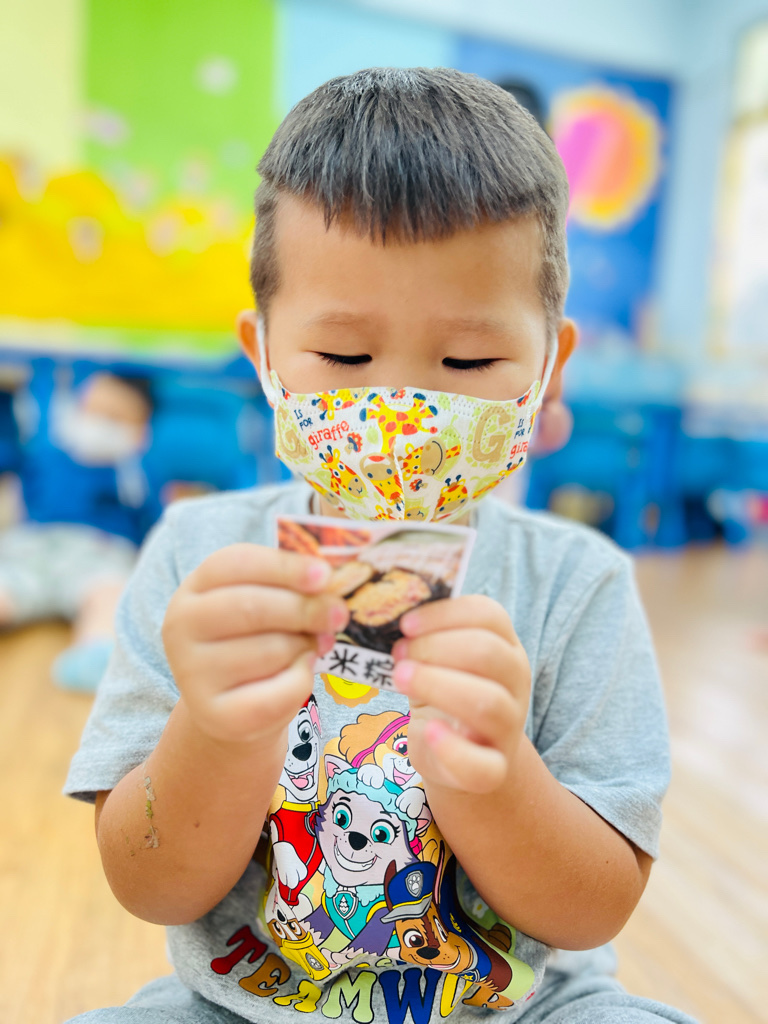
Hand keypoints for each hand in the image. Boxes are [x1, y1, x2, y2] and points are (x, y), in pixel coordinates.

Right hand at [162, 544, 348, 744]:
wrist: (233, 704)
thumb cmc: (256, 639)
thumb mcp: (267, 604)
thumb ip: (292, 590)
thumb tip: (329, 593)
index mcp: (194, 588)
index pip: (237, 563)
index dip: (284, 566)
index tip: (324, 575)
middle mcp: (180, 626)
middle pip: (252, 606)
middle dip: (306, 609)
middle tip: (339, 614)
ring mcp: (191, 672)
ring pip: (271, 649)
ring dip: (305, 646)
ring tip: (310, 646)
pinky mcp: (213, 714)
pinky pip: (279, 691)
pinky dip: (302, 680)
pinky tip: (298, 673)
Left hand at [391, 595, 529, 793]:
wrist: (459, 754)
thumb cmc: (443, 694)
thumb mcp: (438, 662)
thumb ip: (423, 639)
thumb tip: (383, 616)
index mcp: (504, 646)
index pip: (489, 615)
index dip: (445, 613)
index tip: (405, 623)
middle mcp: (515, 682)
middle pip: (488, 653)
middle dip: (435, 647)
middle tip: (399, 654)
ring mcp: (509, 727)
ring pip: (488, 702)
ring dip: (437, 685)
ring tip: (400, 679)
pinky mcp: (494, 770)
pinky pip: (482, 764)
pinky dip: (453, 749)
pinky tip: (428, 731)